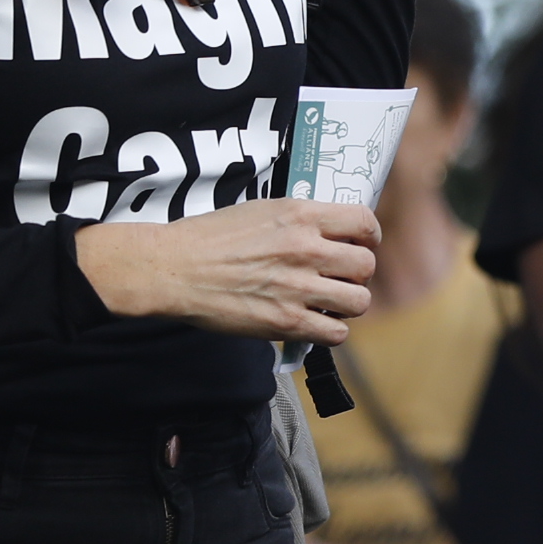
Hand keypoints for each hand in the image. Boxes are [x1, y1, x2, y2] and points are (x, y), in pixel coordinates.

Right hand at [74, 198, 378, 340]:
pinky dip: (330, 331)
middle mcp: (305, 249)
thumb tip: (328, 233)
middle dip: (356, 273)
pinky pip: (336, 333)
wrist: (174, 268)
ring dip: (348, 303)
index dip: (368, 237)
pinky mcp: (286, 321)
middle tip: (338, 278)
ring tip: (328, 302)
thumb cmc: (208, 238)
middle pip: (366, 265)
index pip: (364, 222)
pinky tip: (313, 322)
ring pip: (359, 301)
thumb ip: (298, 221)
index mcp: (300, 215)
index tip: (360, 245)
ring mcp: (298, 287)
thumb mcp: (260, 211)